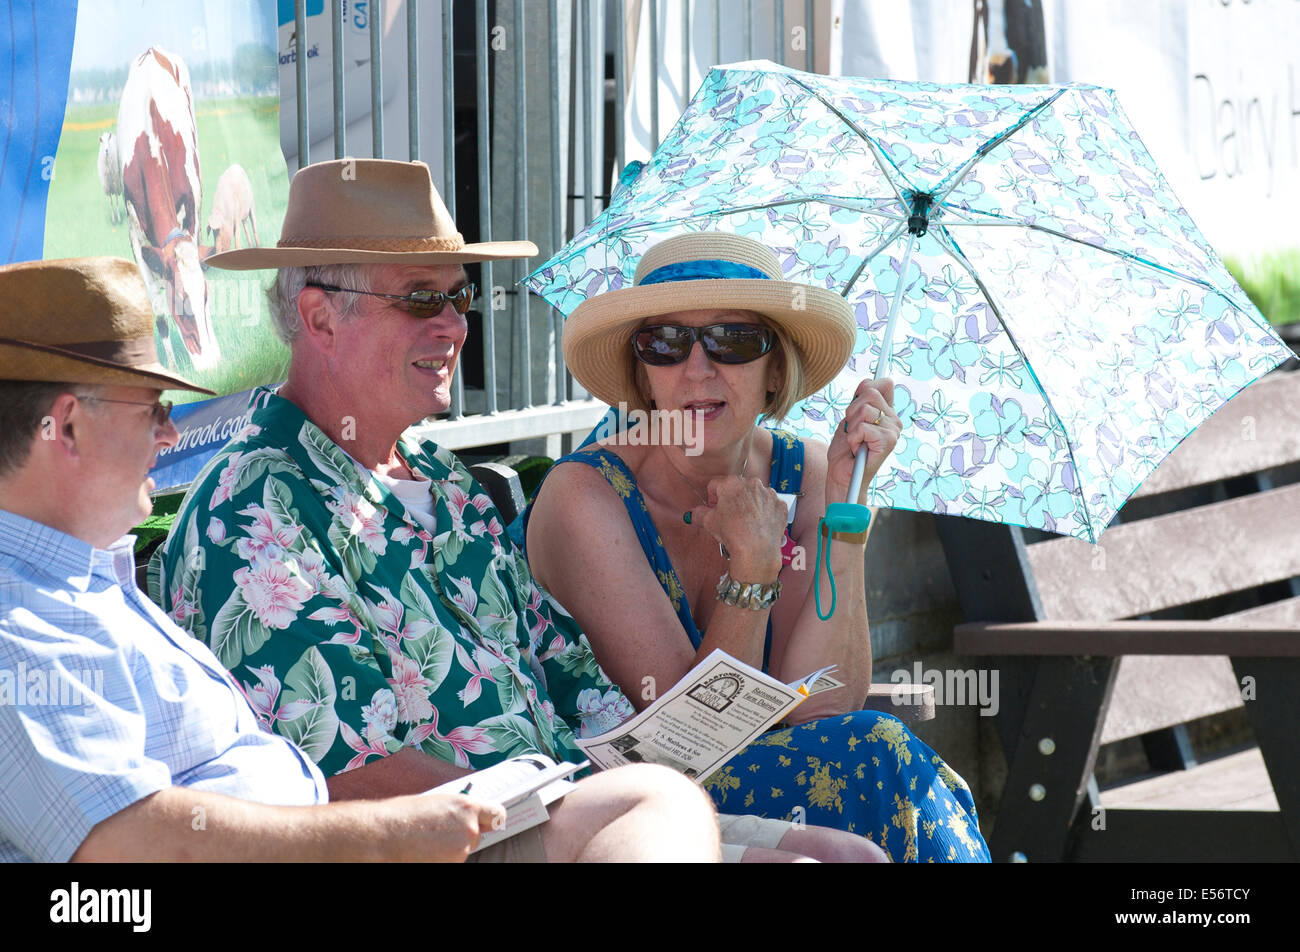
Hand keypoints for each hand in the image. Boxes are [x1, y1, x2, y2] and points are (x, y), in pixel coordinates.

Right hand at [406, 793, 507, 861]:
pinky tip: (423, 854)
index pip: (496, 815)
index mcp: (467, 807)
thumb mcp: (437, 803)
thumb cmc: (403, 816)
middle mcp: (469, 829)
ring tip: (425, 843)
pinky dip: (440, 860)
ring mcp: (461, 851)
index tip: (486, 823)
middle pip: (475, 837)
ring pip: (461, 852)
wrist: (383, 834)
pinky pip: (450, 862)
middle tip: (438, 835)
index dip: (489, 820)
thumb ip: (457, 812)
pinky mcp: (452, 865)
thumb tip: (466, 819)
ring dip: (448, 851)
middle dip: (461, 837)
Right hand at [688, 475, 787, 580]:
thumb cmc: (732, 533)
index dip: (712, 498)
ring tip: (746, 522)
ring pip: (755, 495)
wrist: (757, 549)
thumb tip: (694, 513)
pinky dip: (765, 513)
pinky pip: (770, 506)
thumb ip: (698, 514)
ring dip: (750, 504)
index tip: (714, 508)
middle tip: (730, 516)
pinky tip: (759, 525)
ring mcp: (769, 493)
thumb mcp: (709, 522)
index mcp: (731, 483)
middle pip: (737, 488)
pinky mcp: (780, 505)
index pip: (716, 485)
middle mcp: (752, 483)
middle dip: (732, 499)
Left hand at [827, 378, 898, 504]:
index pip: (882, 383)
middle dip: (852, 411)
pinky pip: (862, 427)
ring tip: (855, 441)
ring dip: (852, 426)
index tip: (854, 411)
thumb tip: (872, 381)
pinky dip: (853, 438)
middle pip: (870, 393)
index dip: (861, 392)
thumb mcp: (850, 417)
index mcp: (887, 411)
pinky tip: (857, 449)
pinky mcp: (888, 441)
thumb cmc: (845, 448)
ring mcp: (893, 430)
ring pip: (864, 410)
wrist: (842, 474)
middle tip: (852, 430)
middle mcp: (894, 419)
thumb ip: (861, 399)